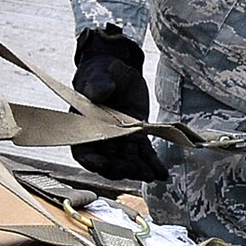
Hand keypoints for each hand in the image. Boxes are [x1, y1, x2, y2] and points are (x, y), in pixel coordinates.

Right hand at [71, 28, 167, 183]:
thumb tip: (103, 91)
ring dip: (138, 170)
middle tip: (134, 170)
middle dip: (120, 169)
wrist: (119, 70)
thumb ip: (97, 84)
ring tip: (150, 175)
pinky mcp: (137, 137)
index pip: (83, 151)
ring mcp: (120, 139)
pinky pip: (145, 154)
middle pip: (108, 162)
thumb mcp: (97, 74)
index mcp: (84, 126)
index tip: (103, 165)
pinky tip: (162, 174)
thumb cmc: (101, 71)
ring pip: (128, 161)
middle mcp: (101, 137)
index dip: (91, 161)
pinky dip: (153, 164)